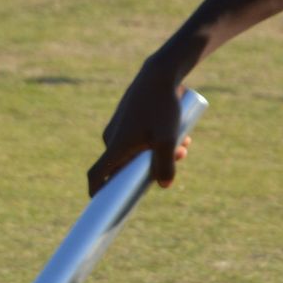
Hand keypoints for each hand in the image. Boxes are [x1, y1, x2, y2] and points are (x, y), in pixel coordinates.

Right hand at [87, 61, 191, 194]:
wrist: (160, 73)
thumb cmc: (162, 106)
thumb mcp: (168, 138)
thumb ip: (166, 164)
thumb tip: (164, 185)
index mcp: (115, 146)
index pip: (97, 175)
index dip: (98, 194)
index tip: (105, 209)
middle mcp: (113, 139)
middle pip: (127, 167)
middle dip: (153, 169)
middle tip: (179, 158)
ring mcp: (120, 128)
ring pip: (138, 152)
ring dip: (160, 153)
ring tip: (185, 143)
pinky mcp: (129, 119)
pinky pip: (142, 139)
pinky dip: (158, 141)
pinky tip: (181, 133)